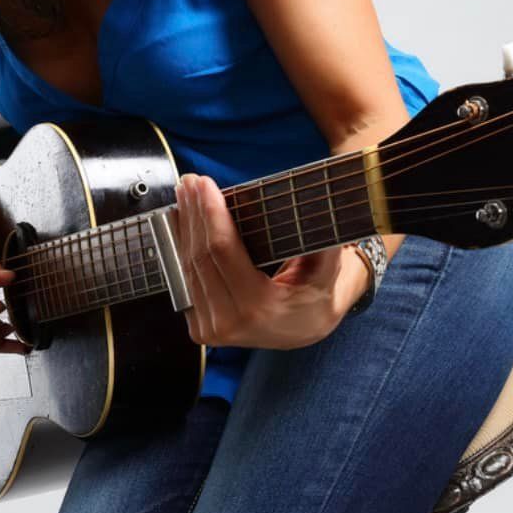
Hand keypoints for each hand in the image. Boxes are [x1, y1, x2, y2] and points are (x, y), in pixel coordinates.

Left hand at [173, 174, 370, 350]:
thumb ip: (325, 240)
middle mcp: (230, 323)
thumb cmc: (315, 298)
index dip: (211, 213)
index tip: (205, 184)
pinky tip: (183, 223)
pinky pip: (185, 280)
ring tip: (185, 195)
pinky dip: (182, 248)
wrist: (303, 331)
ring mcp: (211, 330)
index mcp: (259, 308)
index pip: (223, 250)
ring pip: (187, 267)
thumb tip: (322, 203)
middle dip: (194, 213)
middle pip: (200, 256)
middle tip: (191, 182)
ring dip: (184, 227)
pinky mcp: (200, 328)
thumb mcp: (329, 271)